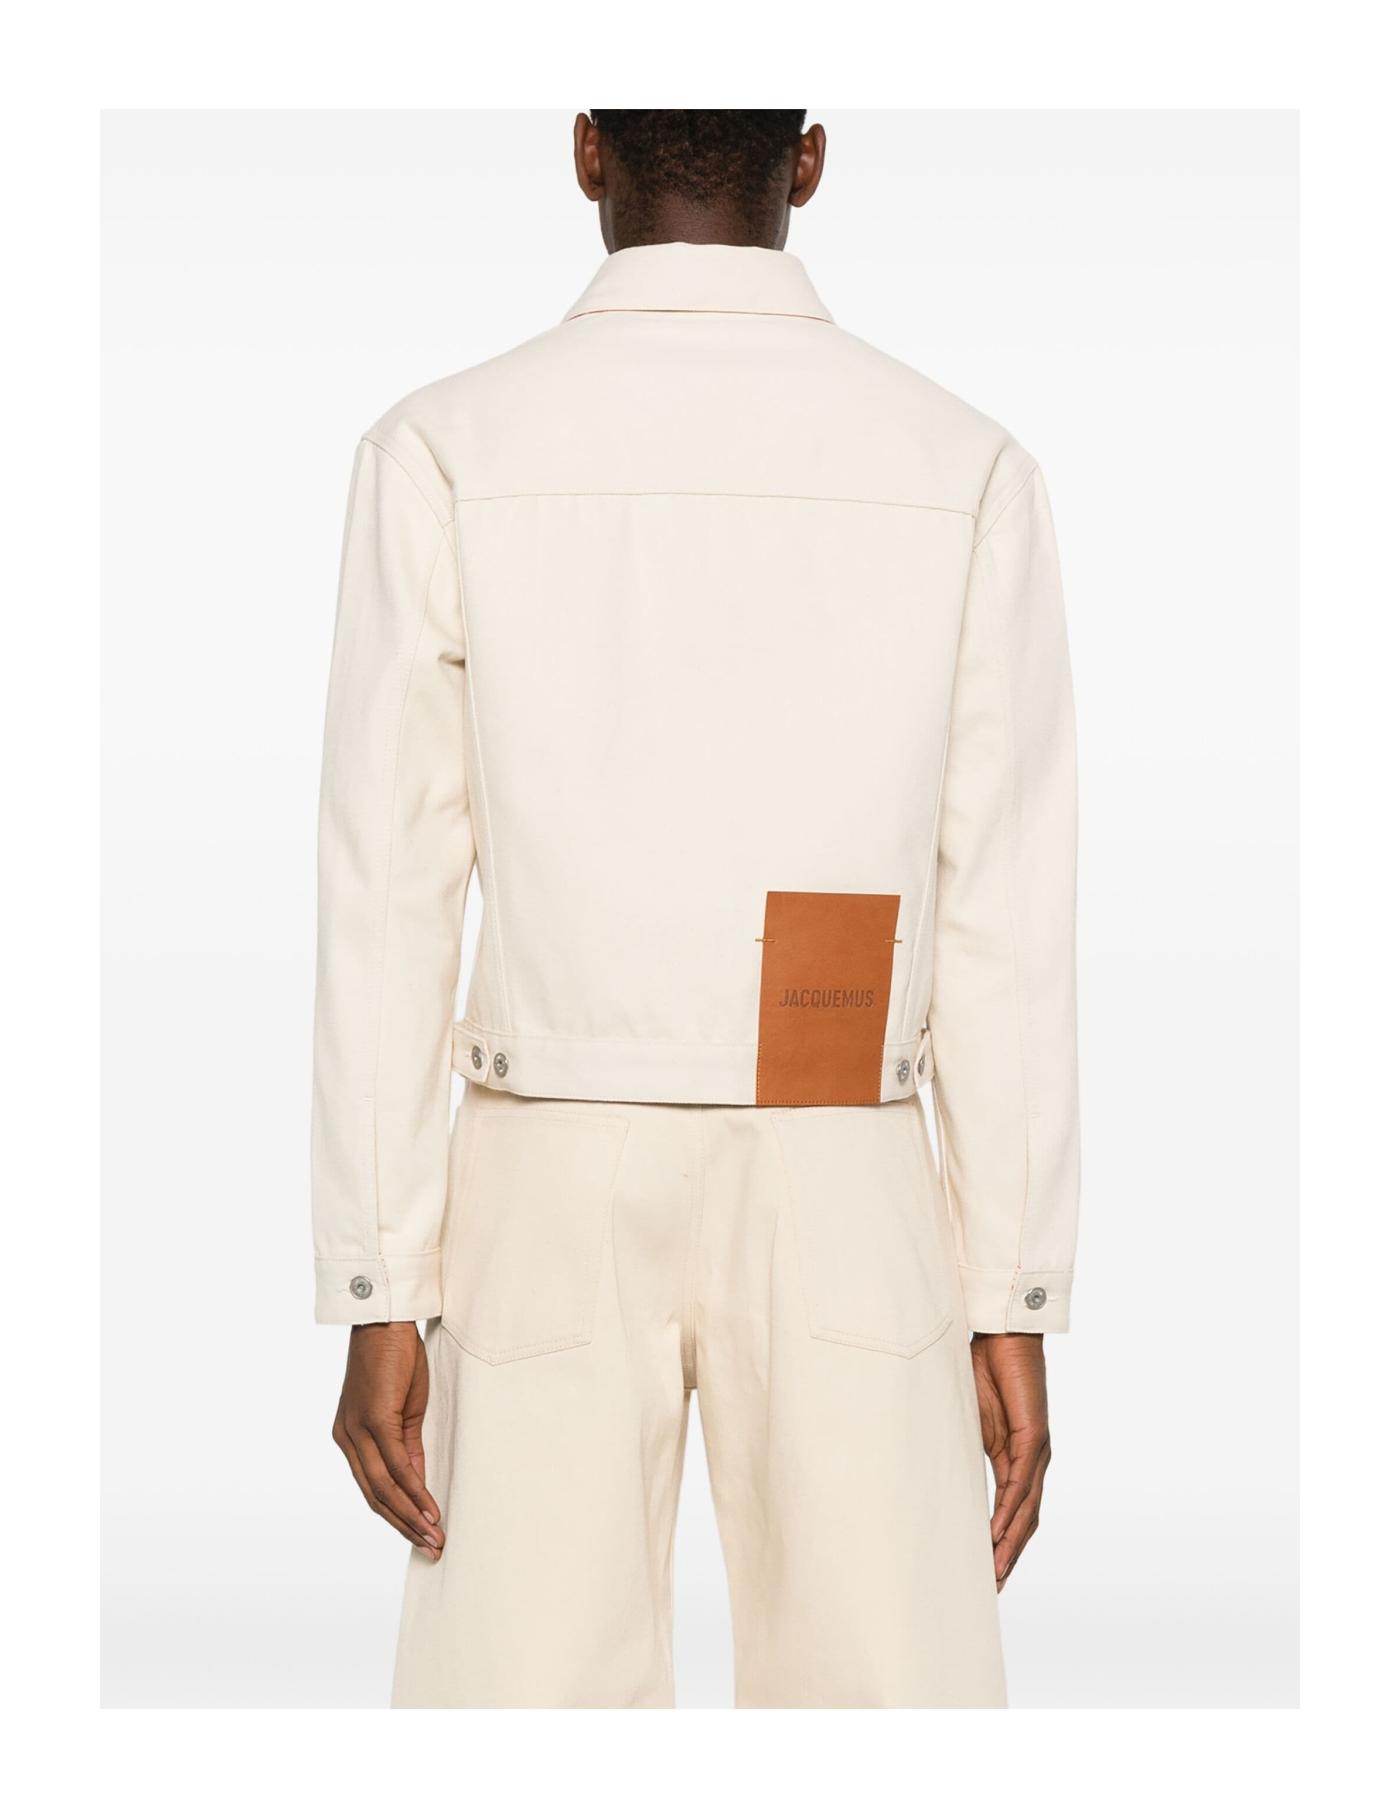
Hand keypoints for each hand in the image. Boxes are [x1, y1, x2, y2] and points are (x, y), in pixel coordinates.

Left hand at [332, 1322, 443, 1559]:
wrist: (385, 1321)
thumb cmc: (395, 1360)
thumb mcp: (404, 1411)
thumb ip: (407, 1449)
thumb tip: (417, 1486)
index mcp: (350, 1437)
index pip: (371, 1489)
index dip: (396, 1516)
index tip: (420, 1535)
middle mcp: (347, 1439)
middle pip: (374, 1497)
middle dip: (403, 1527)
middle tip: (431, 1548)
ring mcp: (357, 1431)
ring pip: (382, 1489)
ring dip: (409, 1517)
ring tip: (434, 1537)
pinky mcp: (374, 1420)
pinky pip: (395, 1466)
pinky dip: (413, 1490)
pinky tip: (430, 1508)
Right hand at [970, 1332, 1049, 1590]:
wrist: (1004, 1335)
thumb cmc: (984, 1368)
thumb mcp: (968, 1418)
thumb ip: (962, 1446)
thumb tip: (938, 1465)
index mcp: (1014, 1457)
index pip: (1012, 1511)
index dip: (1001, 1541)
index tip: (986, 1571)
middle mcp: (1031, 1461)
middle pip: (1025, 1520)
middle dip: (1009, 1555)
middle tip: (992, 1587)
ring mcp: (1036, 1451)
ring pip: (1027, 1509)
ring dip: (1011, 1543)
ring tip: (996, 1572)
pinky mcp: (1035, 1437)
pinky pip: (1022, 1483)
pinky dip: (1011, 1511)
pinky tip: (998, 1533)